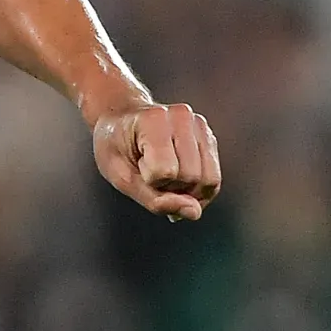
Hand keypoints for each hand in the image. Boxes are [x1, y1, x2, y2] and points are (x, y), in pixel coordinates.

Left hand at [90, 100, 222, 221]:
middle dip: (170, 187)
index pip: (165, 172)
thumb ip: (156, 200)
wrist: (121, 119)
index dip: (149, 182)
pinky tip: (178, 183)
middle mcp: (182, 117)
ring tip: (165, 176)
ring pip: (209, 180)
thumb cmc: (116, 148)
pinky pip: (214, 179)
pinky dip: (197, 190)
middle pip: (192, 177)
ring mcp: (199, 125)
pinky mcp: (209, 137)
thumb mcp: (122, 179)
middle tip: (149, 171)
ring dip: (186, 190)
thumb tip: (195, 213)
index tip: (137, 166)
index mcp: (154, 119)